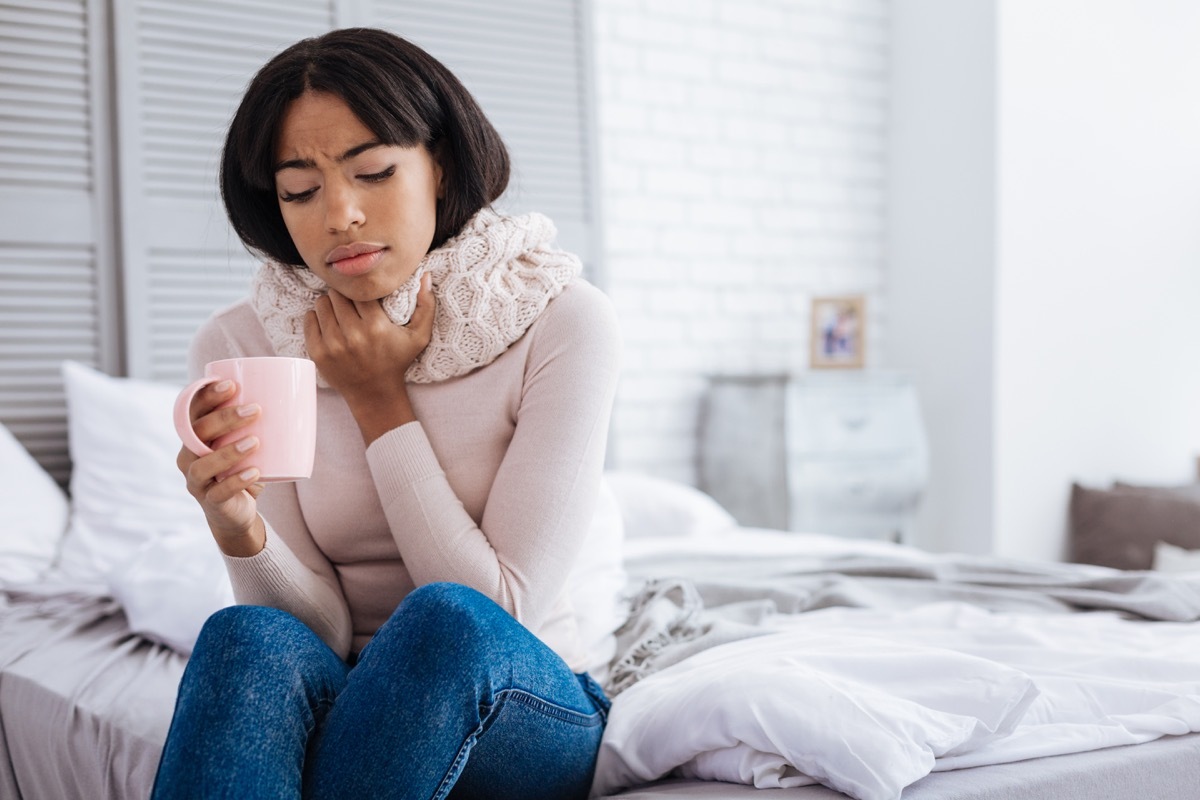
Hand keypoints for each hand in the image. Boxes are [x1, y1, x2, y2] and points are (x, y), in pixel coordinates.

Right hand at [176, 379, 266, 553]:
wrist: (236, 511)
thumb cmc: (242, 467)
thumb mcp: (247, 443)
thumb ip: (258, 423)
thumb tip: (297, 394)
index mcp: (195, 437)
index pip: (193, 411)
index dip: (207, 396)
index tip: (231, 384)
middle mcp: (188, 457)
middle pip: (197, 434)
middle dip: (224, 419)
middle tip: (255, 410)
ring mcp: (196, 481)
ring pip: (202, 465)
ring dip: (228, 452)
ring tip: (255, 441)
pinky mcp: (210, 502)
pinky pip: (219, 492)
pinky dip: (237, 482)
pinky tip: (255, 473)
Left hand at [303, 273, 435, 401]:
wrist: (375, 394)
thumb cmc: (397, 361)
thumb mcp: (419, 337)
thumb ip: (427, 305)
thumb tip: (426, 276)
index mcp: (377, 326)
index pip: (358, 291)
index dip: (359, 291)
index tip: (362, 298)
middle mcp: (354, 335)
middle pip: (336, 294)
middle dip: (343, 296)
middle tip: (350, 306)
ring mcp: (333, 345)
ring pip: (321, 304)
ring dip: (329, 305)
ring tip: (339, 315)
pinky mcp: (318, 353)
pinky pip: (309, 319)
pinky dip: (316, 318)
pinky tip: (329, 325)